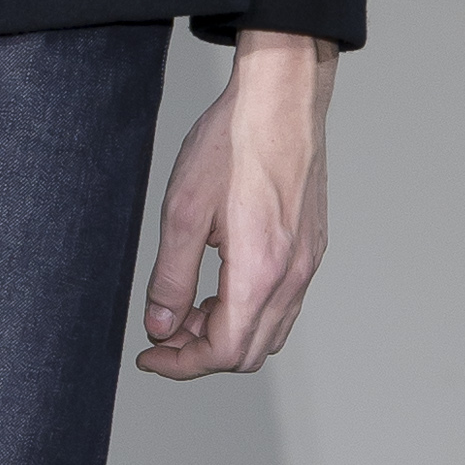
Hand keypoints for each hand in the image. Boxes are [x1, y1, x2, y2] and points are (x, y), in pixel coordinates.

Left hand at [136, 29, 336, 378]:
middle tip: (164, 327)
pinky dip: (250, 310)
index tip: (151, 354)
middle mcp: (293, 276)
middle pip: (250, 352)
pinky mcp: (313, 247)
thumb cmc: (233, 143)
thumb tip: (160, 326)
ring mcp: (309, 263)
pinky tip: (221, 281)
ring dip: (227, 332)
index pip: (224, 351)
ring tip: (189, 304)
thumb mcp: (182, 212)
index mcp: (259, 272)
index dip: (182, 364)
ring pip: (270, 331)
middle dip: (201, 351)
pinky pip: (285, 303)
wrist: (281, 100)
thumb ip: (170, 278)